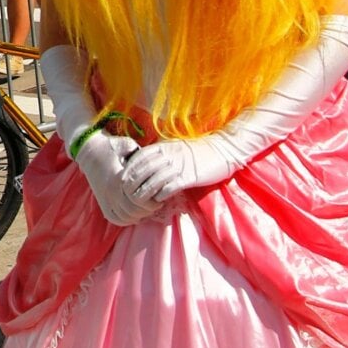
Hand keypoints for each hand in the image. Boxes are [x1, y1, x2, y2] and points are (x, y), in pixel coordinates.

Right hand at [69, 131, 160, 226]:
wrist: (89, 150)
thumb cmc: (112, 146)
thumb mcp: (128, 146)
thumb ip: (141, 155)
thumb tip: (158, 162)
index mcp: (118, 179)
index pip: (139, 199)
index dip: (151, 201)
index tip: (159, 196)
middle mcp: (110, 192)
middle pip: (133, 211)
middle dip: (147, 210)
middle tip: (156, 204)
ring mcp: (105, 198)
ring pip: (125, 217)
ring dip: (138, 215)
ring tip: (147, 209)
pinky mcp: (102, 202)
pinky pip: (115, 218)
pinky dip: (126, 219)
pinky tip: (135, 214)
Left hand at [122, 136, 240, 206]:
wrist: (224, 150)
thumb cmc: (199, 151)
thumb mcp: (176, 147)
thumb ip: (161, 154)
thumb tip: (146, 164)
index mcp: (164, 147)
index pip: (140, 157)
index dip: (129, 170)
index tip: (123, 180)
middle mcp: (169, 155)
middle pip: (144, 170)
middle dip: (133, 183)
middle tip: (127, 194)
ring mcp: (179, 166)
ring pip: (155, 180)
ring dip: (145, 192)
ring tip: (139, 201)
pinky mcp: (190, 176)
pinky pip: (171, 186)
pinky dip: (162, 194)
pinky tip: (158, 200)